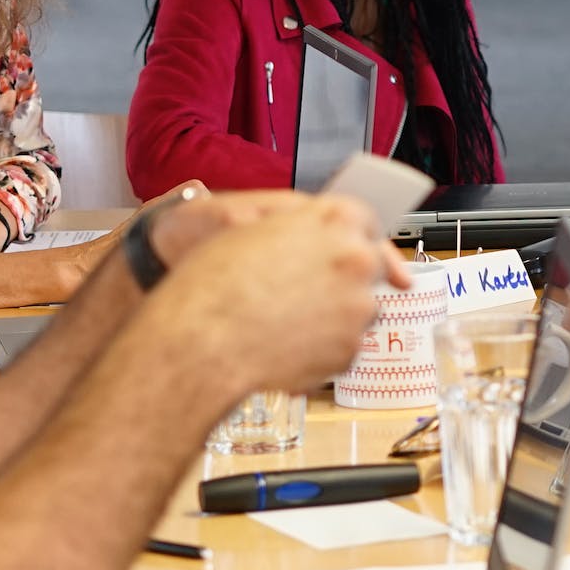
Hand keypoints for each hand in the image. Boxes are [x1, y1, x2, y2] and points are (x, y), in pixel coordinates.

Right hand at [150, 196, 391, 398]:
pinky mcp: (349, 349)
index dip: (360, 237)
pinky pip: (344, 347)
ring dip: (333, 315)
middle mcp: (355, 258)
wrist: (199, 339)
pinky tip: (283, 344)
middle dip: (344, 278)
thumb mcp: (255, 226)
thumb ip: (303, 225)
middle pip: (370, 266)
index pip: (367, 221)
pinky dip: (320, 349)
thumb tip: (334, 232)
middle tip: (302, 293)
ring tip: (282, 320)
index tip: (360, 250)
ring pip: (361, 309)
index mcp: (334, 219)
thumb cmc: (213, 281)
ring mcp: (357, 306)